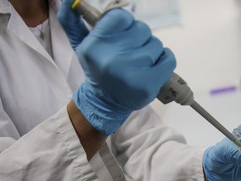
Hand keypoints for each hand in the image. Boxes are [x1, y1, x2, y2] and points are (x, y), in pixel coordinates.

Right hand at [58, 2, 175, 134]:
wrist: (105, 103)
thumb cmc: (97, 69)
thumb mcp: (81, 45)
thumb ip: (72, 21)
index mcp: (95, 45)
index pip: (122, 16)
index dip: (126, 24)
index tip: (122, 36)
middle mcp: (113, 58)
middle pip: (142, 29)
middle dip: (139, 39)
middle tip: (130, 53)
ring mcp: (132, 72)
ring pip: (156, 44)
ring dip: (151, 51)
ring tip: (139, 63)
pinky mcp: (149, 84)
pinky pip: (169, 58)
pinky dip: (164, 60)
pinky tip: (153, 67)